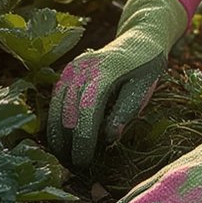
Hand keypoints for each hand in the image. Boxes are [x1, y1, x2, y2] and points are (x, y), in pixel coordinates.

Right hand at [47, 0, 186, 168]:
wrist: (139, 37)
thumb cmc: (146, 67)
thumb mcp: (143, 88)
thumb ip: (126, 110)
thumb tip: (109, 138)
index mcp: (107, 69)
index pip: (87, 107)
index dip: (83, 136)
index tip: (84, 159)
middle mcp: (85, 65)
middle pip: (68, 107)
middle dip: (68, 139)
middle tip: (74, 165)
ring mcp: (74, 65)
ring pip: (57, 103)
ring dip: (57, 131)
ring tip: (63, 156)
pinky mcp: (69, 69)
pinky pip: (57, 96)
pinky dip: (55, 117)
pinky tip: (59, 136)